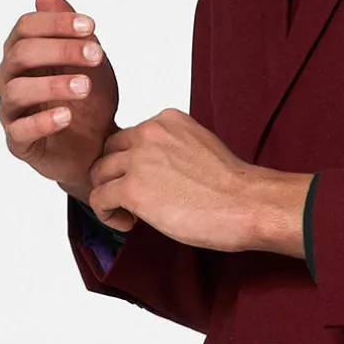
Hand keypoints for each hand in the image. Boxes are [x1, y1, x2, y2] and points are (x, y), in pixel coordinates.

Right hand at [0, 0, 119, 199]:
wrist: (99, 144)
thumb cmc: (90, 99)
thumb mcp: (90, 60)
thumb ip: (72, 30)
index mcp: (23, 53)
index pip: (26, 27)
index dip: (56, 23)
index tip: (90, 26)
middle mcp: (10, 78)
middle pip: (21, 54)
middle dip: (61, 50)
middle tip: (96, 55)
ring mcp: (11, 111)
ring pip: (17, 91)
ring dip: (53, 85)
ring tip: (84, 86)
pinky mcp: (19, 142)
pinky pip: (20, 130)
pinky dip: (43, 121)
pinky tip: (67, 116)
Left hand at [84, 108, 261, 247]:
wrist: (245, 204)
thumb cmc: (231, 185)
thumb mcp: (199, 145)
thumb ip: (171, 147)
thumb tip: (152, 167)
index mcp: (167, 120)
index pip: (129, 136)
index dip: (131, 161)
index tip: (144, 180)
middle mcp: (149, 133)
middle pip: (108, 151)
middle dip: (115, 175)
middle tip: (131, 197)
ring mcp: (139, 160)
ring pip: (98, 173)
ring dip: (108, 194)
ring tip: (130, 212)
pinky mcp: (132, 189)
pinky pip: (98, 198)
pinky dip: (107, 213)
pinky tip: (128, 223)